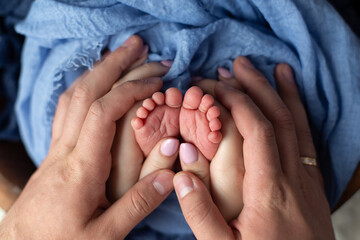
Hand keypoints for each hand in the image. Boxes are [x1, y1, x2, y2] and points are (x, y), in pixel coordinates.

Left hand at [0, 36, 173, 238]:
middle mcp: (65, 151)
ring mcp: (55, 149)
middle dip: (113, 64)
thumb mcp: (104, 236)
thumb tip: (170, 173)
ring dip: (98, 71)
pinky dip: (85, 88)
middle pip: (85, 93)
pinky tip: (97, 84)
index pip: (103, 113)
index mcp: (81, 169)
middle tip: (138, 45)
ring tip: (120, 55)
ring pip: (72, 97)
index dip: (130, 91)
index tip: (156, 83)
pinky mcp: (53, 152)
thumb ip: (138, 204)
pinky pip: (66, 109)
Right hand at [173, 57, 334, 238]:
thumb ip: (201, 214)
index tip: (217, 86)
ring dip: (284, 94)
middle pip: (278, 119)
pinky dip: (302, 116)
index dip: (237, 102)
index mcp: (269, 190)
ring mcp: (308, 179)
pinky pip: (309, 141)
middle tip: (238, 65)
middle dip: (257, 87)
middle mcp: (293, 177)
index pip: (256, 131)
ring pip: (299, 125)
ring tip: (275, 69)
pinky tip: (295, 104)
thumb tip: (180, 176)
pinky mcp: (313, 185)